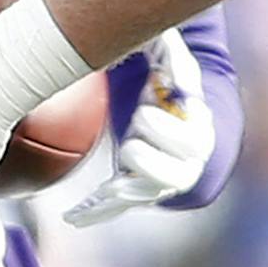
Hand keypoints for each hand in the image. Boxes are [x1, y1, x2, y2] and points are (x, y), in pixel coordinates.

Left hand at [63, 28, 213, 227]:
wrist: (163, 107)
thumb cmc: (165, 79)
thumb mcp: (170, 60)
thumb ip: (171, 54)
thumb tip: (168, 48)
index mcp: (196, 131)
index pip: (191, 141)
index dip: (168, 131)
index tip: (143, 111)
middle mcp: (184, 162)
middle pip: (172, 175)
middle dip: (148, 158)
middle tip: (129, 141)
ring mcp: (158, 179)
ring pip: (145, 195)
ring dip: (126, 190)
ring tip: (111, 185)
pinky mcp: (132, 188)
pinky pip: (114, 207)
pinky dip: (95, 212)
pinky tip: (71, 217)